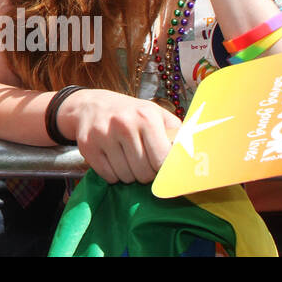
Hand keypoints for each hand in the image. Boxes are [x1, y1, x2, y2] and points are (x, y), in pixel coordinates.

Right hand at [62, 88, 180, 183]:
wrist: (90, 105)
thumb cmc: (130, 113)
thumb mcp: (156, 115)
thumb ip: (177, 134)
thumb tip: (193, 158)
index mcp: (146, 117)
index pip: (162, 160)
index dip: (164, 169)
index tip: (161, 166)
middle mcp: (124, 124)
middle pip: (144, 173)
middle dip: (146, 173)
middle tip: (142, 161)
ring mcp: (103, 135)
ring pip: (126, 177)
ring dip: (129, 174)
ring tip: (126, 159)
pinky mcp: (88, 146)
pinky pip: (108, 176)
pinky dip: (113, 174)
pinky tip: (113, 159)